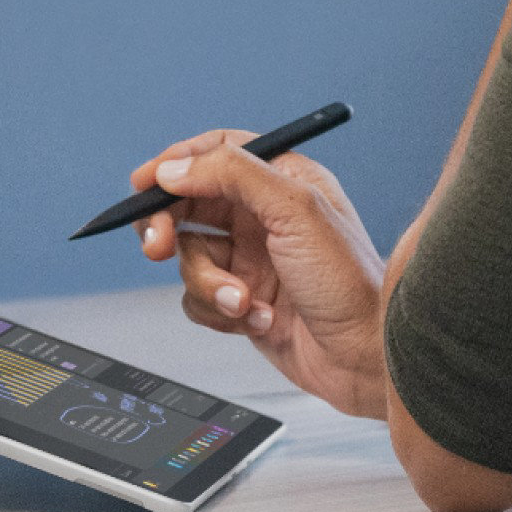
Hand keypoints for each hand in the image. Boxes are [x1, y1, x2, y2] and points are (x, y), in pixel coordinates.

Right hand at [133, 129, 392, 419]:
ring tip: (243, 300)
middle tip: (158, 246)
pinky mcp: (244, 300)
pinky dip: (220, 312)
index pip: (216, 153)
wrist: (367, 358)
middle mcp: (264, 216)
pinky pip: (200, 300)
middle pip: (190, 206)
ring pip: (190, 258)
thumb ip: (232, 176)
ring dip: (209, 284)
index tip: (144, 182)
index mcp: (283, 180)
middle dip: (169, 227)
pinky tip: (256, 318)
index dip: (176, 163)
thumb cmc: (351, 283)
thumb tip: (176, 166)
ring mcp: (252, 260)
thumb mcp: (295, 210)